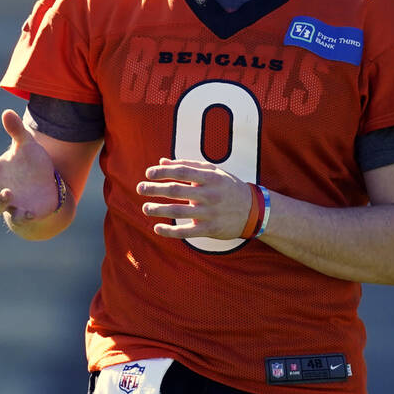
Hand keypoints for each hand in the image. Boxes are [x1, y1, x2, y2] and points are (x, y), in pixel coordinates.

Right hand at [0, 109, 57, 231]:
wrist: (47, 186)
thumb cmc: (31, 164)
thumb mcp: (26, 145)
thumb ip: (16, 130)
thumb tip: (6, 111)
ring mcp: (10, 202)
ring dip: (0, 201)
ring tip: (8, 192)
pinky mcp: (24, 212)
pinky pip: (18, 218)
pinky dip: (21, 216)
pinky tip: (28, 212)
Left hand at [136, 158, 251, 239]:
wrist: (253, 210)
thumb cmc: (228, 187)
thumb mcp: (213, 172)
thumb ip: (187, 165)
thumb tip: (162, 161)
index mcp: (210, 177)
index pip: (182, 172)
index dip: (163, 172)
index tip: (148, 173)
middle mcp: (210, 194)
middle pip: (176, 190)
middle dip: (155, 189)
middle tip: (140, 188)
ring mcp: (209, 213)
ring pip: (178, 212)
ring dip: (158, 210)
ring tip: (145, 208)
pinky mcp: (210, 229)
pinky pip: (186, 232)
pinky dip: (170, 231)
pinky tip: (157, 228)